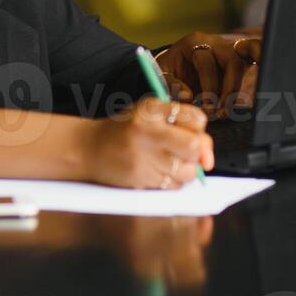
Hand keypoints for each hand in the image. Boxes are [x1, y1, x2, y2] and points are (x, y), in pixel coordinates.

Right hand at [84, 96, 213, 188]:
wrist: (88, 148)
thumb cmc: (123, 129)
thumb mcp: (148, 112)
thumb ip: (180, 123)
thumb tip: (207, 154)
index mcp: (151, 110)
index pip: (196, 119)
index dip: (198, 128)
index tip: (191, 132)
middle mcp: (147, 132)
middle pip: (194, 146)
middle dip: (196, 152)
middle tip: (185, 151)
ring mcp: (143, 157)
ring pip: (187, 171)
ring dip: (185, 169)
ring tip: (170, 161)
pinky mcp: (140, 179)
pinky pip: (173, 185)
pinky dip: (172, 180)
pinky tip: (158, 171)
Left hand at [154, 30, 261, 117]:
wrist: (180, 60)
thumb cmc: (171, 66)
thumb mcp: (163, 72)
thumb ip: (171, 83)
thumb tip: (187, 97)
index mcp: (194, 42)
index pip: (207, 63)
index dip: (209, 87)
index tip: (207, 107)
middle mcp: (215, 43)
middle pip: (232, 62)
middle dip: (227, 90)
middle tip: (219, 112)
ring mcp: (229, 49)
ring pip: (242, 67)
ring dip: (235, 92)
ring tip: (224, 112)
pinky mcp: (240, 59)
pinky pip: (250, 66)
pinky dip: (246, 84)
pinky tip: (238, 102)